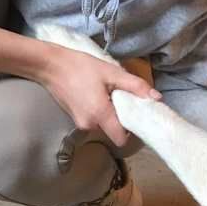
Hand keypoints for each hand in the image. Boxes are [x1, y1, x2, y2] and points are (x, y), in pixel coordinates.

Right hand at [38, 45, 160, 147]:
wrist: (50, 66)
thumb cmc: (80, 67)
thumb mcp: (111, 73)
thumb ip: (135, 86)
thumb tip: (156, 98)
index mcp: (100, 115)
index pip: (121, 139)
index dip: (131, 130)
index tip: (135, 115)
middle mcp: (90, 125)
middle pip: (114, 131)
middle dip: (120, 118)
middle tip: (121, 97)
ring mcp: (80, 123)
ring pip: (104, 125)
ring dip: (109, 113)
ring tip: (106, 92)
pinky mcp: (74, 119)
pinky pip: (94, 120)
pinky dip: (99, 111)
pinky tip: (95, 93)